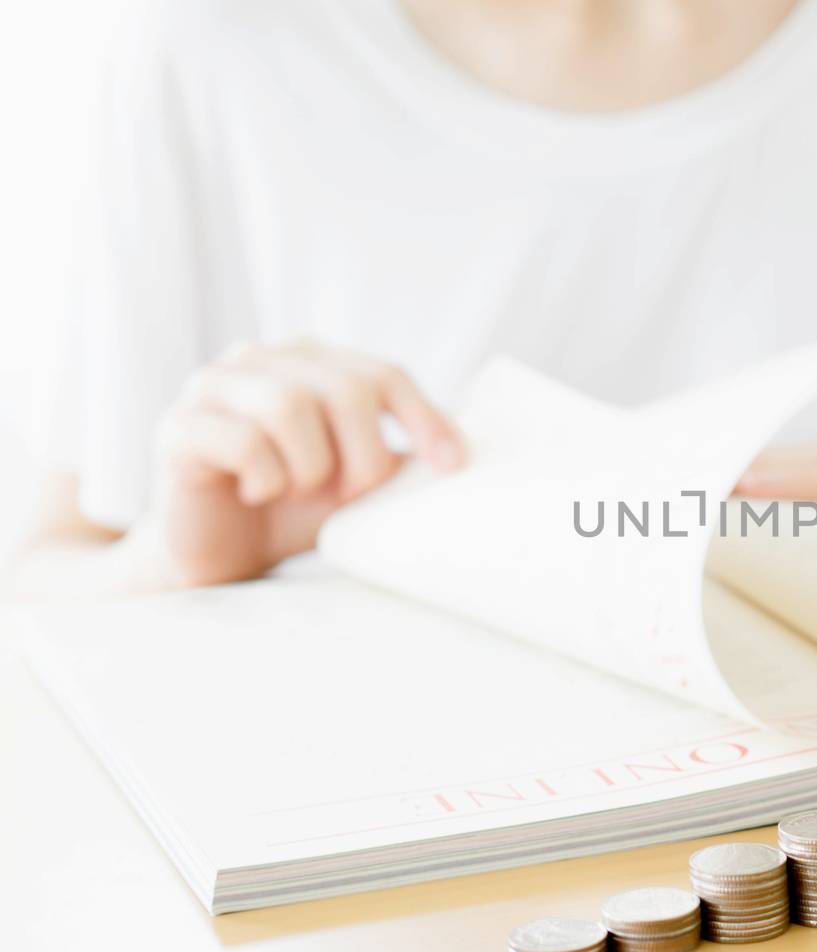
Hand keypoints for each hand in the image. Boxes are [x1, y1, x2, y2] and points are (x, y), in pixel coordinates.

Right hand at [124, 341, 464, 587]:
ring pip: (291, 407)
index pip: (384, 375)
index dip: (423, 419)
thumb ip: (397, 456)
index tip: (449, 466)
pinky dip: (264, 478)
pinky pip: (243, 441)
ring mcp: (213, 384)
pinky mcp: (179, 425)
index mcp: (311, 360)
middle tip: (349, 493)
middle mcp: (261, 357)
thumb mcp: (357, 481)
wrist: (220, 554)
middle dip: (363, 456)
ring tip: (296, 490)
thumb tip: (462, 452)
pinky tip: (256, 493)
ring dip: (310, 468)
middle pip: (346, 389)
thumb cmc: (291, 509)